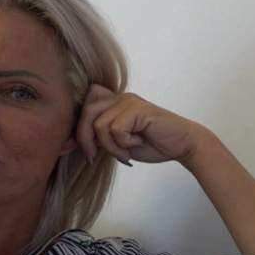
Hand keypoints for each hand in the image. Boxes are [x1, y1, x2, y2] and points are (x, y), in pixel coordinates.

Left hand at [75, 83, 215, 168]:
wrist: (181, 145)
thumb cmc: (151, 144)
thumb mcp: (117, 142)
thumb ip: (99, 137)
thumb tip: (72, 141)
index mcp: (113, 103)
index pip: (85, 103)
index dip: (78, 125)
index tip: (84, 148)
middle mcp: (119, 98)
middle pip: (85, 112)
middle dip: (84, 139)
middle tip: (93, 157)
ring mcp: (129, 101)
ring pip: (100, 125)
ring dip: (110, 147)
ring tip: (124, 153)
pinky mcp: (138, 109)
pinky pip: (115, 130)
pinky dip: (123, 144)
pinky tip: (137, 145)